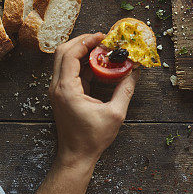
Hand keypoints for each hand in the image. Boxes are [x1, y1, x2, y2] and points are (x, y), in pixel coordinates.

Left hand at [48, 33, 138, 168]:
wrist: (76, 156)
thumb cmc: (92, 138)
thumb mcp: (115, 113)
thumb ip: (125, 89)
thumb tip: (135, 71)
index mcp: (66, 89)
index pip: (70, 54)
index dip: (86, 41)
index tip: (103, 37)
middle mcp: (57, 86)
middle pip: (63, 51)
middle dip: (82, 41)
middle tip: (102, 39)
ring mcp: (58, 90)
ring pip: (64, 59)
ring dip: (82, 51)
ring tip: (102, 50)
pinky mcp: (62, 94)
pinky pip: (69, 71)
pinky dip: (82, 63)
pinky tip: (99, 64)